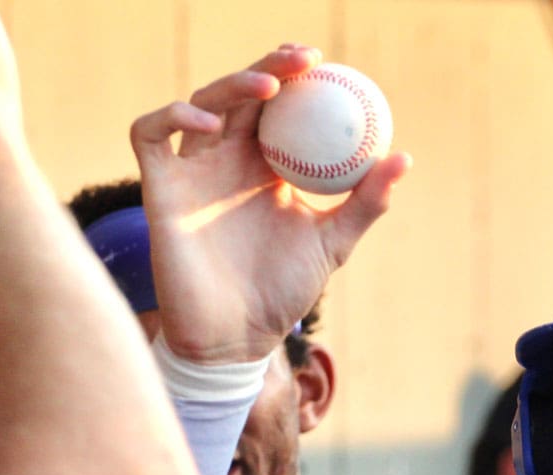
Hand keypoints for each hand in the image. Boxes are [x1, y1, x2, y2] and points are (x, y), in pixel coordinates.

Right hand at [131, 45, 410, 364]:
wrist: (237, 337)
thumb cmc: (282, 290)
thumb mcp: (333, 242)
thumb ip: (366, 202)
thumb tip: (402, 158)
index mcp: (265, 165)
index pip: (277, 105)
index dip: (294, 75)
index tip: (322, 62)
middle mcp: (227, 159)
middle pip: (240, 93)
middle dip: (269, 65)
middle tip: (302, 59)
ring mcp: (191, 170)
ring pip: (200, 103)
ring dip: (232, 84)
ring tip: (269, 87)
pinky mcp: (159, 187)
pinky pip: (150, 134)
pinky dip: (173, 115)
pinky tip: (211, 124)